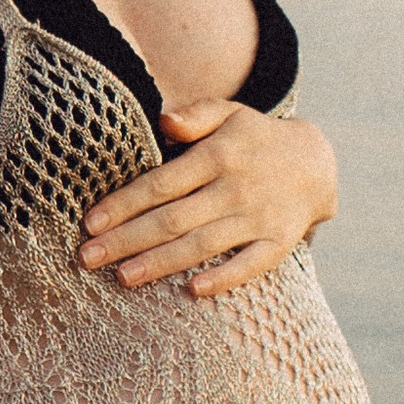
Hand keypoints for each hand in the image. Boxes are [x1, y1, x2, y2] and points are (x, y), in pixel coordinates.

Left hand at [79, 105, 337, 300]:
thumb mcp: (229, 113)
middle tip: (87, 258)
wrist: (316, 162)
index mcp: (219, 155)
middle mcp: (237, 188)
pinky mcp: (279, 242)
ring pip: (202, 244)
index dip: (124, 204)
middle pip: (173, 219)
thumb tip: (164, 121)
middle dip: (127, 240)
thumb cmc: (254, 138)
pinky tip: (194, 290)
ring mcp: (259, 217)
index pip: (161, 184)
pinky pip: (251, 264)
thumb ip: (195, 114)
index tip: (90, 223)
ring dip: (161, 263)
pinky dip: (225, 277)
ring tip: (122, 277)